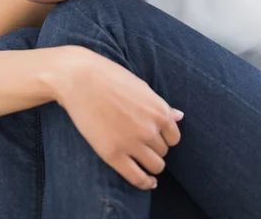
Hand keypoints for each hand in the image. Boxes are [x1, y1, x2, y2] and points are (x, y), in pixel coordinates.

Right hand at [50, 45, 183, 190]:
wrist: (80, 79)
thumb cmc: (110, 78)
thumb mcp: (141, 87)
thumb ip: (161, 106)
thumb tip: (180, 116)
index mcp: (159, 111)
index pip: (174, 137)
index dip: (165, 138)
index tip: (155, 136)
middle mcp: (150, 130)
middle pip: (163, 152)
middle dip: (155, 148)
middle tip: (141, 143)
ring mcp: (132, 143)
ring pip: (155, 166)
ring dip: (150, 164)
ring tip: (142, 160)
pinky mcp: (114, 155)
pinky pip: (137, 177)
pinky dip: (145, 183)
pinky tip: (147, 181)